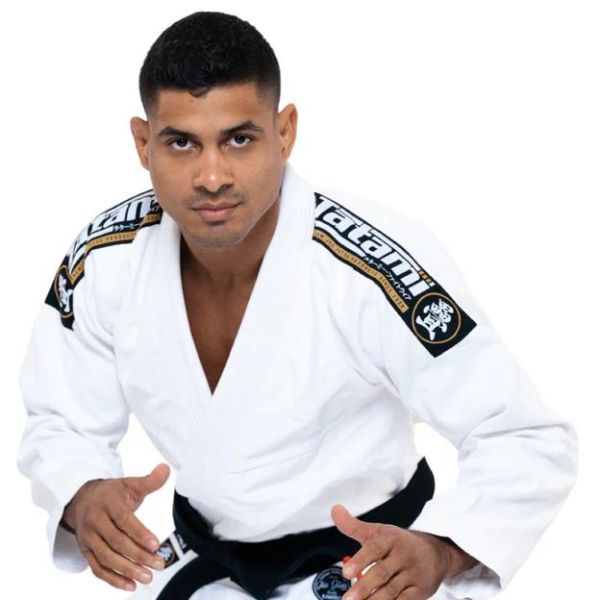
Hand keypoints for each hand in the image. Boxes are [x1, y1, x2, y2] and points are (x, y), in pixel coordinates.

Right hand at [62, 463, 170, 592]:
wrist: (81, 500)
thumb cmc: (112, 493)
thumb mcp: (129, 484)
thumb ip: (149, 481)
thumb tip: (166, 469)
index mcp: (107, 503)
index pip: (124, 520)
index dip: (139, 533)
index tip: (156, 544)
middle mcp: (94, 521)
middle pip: (116, 542)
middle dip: (138, 555)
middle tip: (158, 564)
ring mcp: (88, 538)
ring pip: (107, 558)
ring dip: (127, 570)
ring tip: (148, 577)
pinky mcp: (86, 551)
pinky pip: (98, 569)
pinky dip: (113, 579)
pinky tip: (131, 585)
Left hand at [331, 504, 474, 598]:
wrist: (435, 552)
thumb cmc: (399, 542)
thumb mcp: (378, 531)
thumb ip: (354, 525)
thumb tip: (334, 509)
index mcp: (391, 538)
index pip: (375, 548)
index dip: (361, 561)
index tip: (346, 573)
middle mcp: (403, 555)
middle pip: (382, 573)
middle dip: (364, 587)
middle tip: (347, 599)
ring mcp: (412, 574)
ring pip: (392, 590)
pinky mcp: (419, 591)